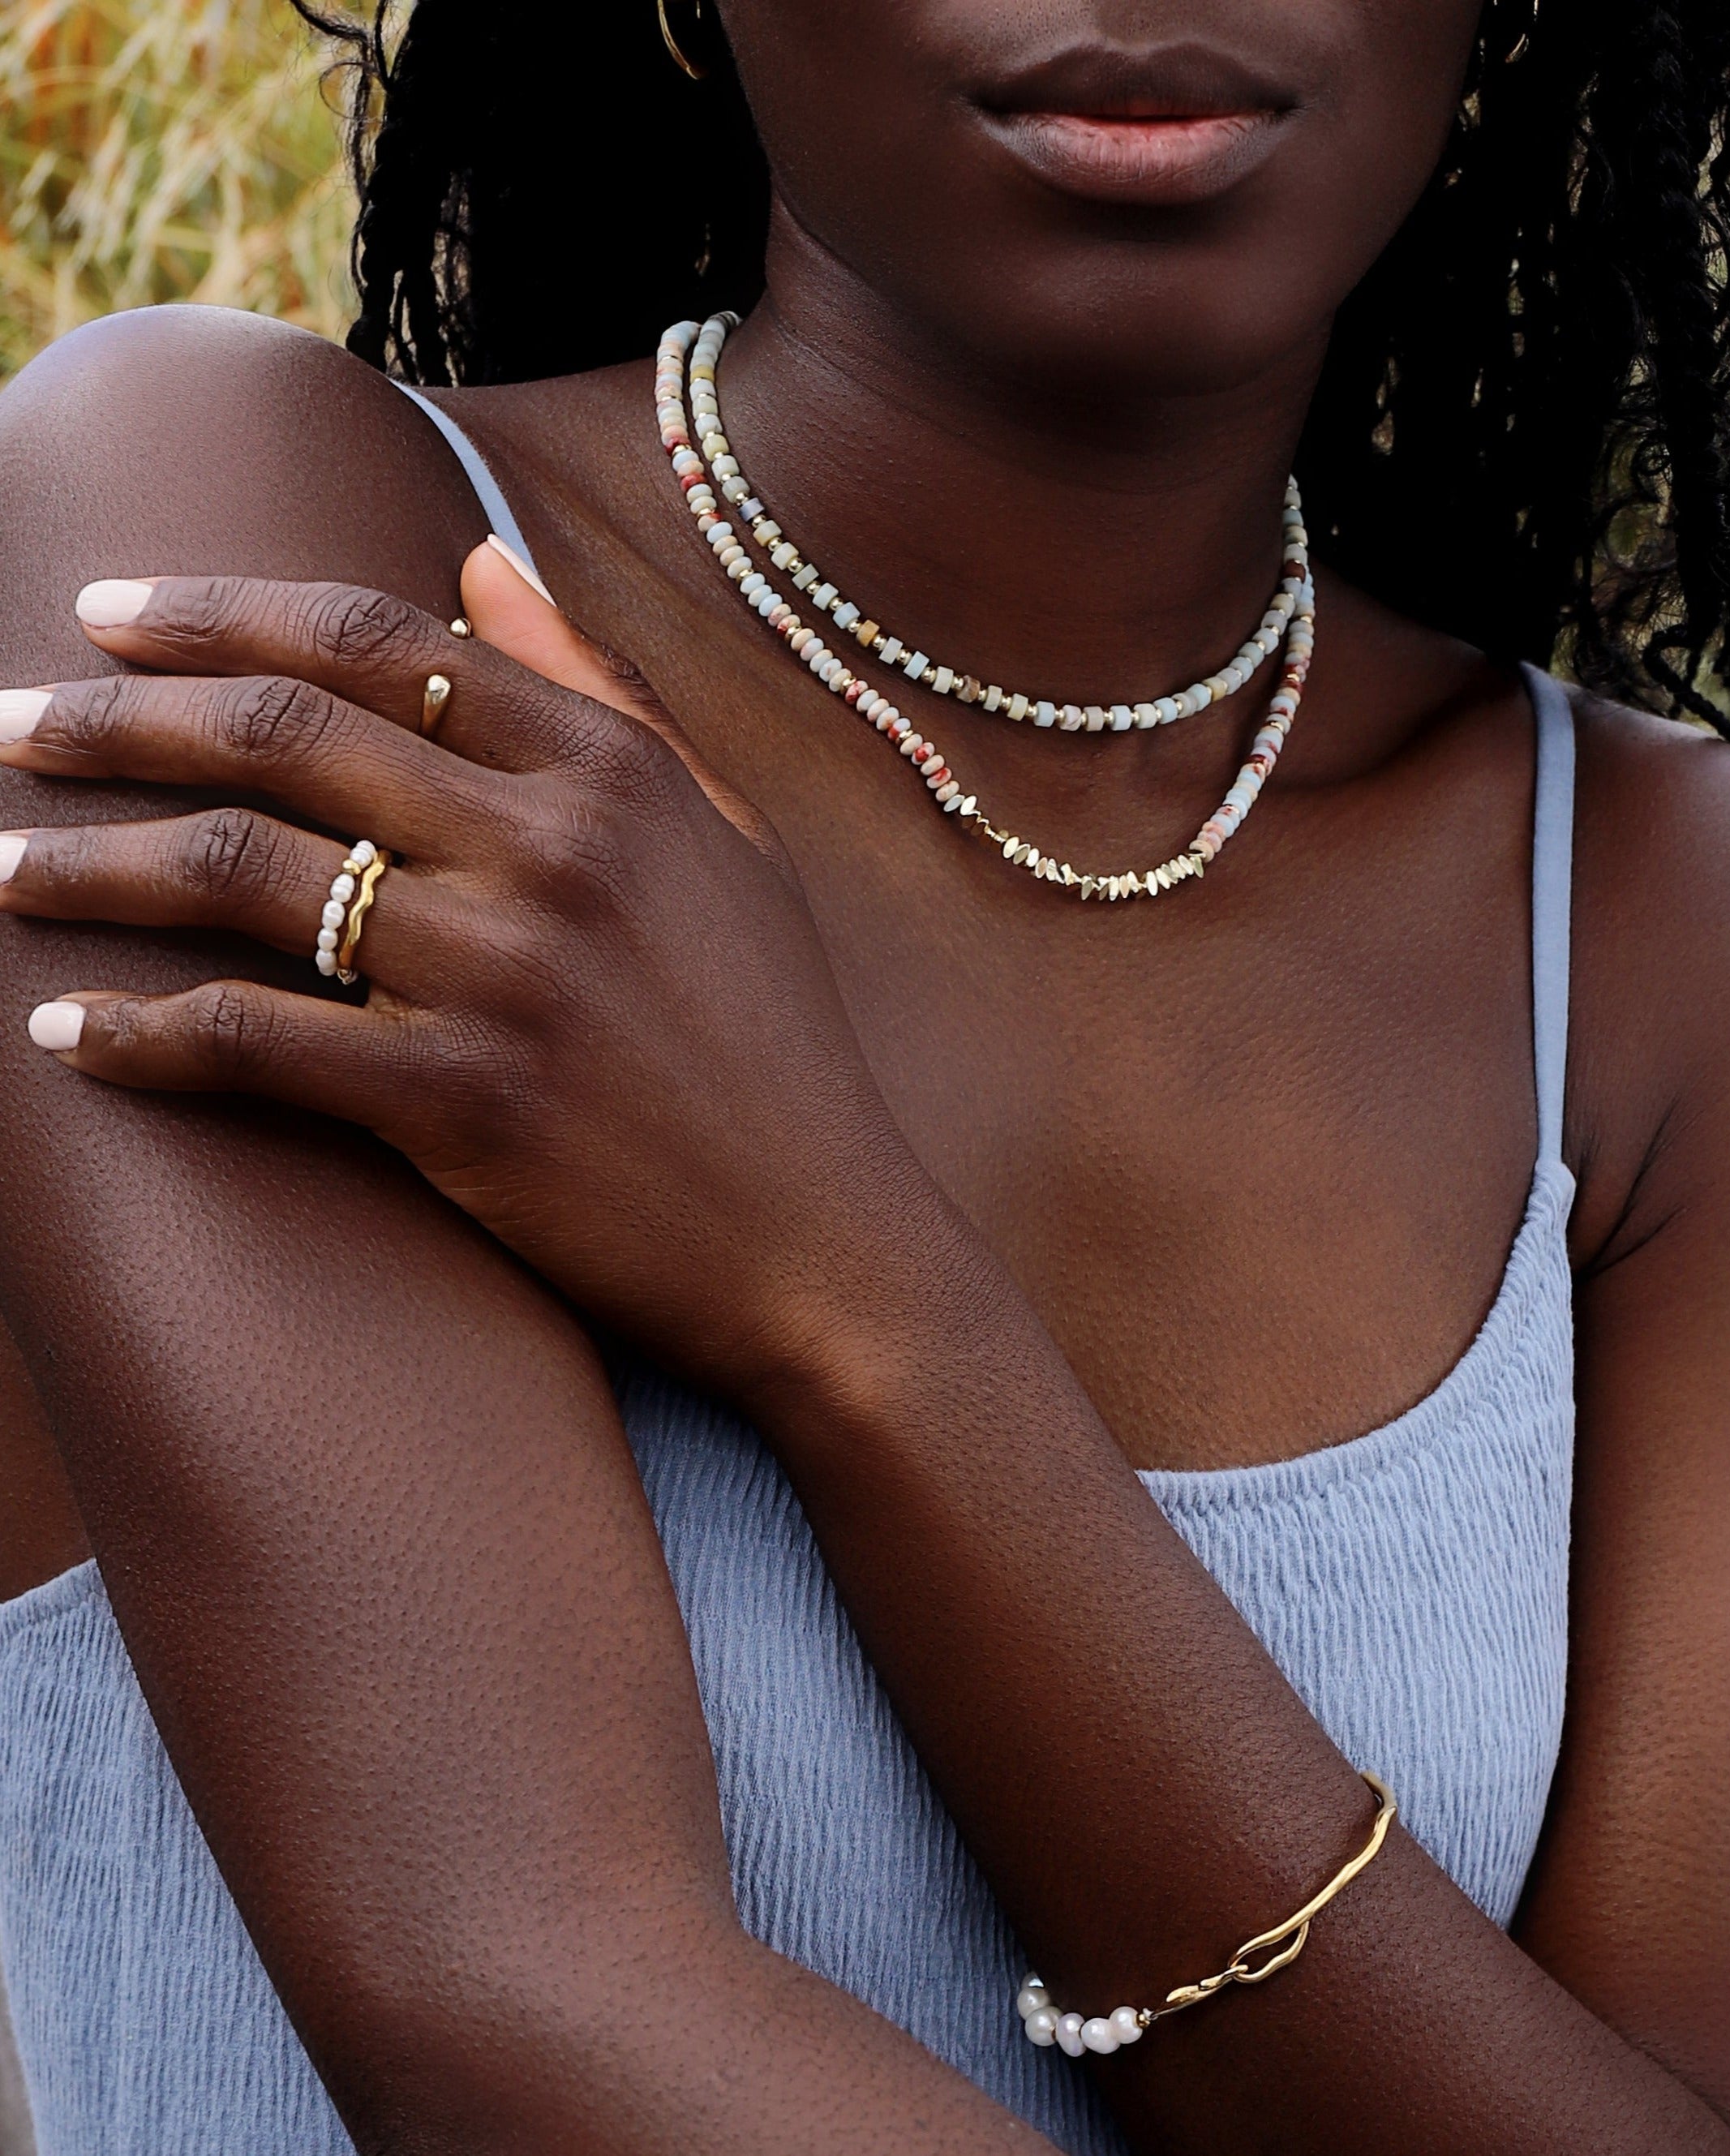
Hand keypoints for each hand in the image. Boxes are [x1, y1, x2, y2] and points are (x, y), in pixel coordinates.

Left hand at [0, 547, 933, 1403]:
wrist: (819, 1239)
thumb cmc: (770, 1038)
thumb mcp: (721, 840)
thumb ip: (604, 693)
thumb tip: (480, 558)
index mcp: (614, 774)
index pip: (377, 643)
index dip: (219, 612)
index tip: (108, 615)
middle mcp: (555, 851)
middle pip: (283, 736)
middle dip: (116, 720)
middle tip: (11, 725)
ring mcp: (507, 976)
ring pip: (243, 876)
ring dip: (92, 864)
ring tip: (4, 865)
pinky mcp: (462, 1102)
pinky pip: (255, 1041)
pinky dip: (143, 1034)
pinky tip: (69, 1033)